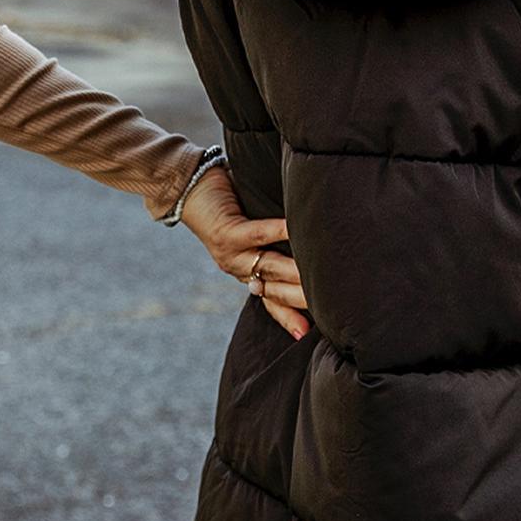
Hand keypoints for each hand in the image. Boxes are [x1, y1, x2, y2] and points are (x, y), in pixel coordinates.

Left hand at [181, 165, 309, 340]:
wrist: (186, 188)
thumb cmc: (232, 204)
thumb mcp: (258, 231)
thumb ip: (282, 244)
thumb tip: (315, 244)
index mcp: (250, 275)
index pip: (275, 305)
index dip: (292, 319)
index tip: (312, 332)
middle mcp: (241, 271)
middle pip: (277, 292)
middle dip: (304, 298)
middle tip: (333, 303)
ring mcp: (232, 256)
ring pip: (270, 268)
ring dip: (296, 272)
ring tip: (322, 274)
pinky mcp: (225, 235)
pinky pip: (257, 235)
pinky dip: (278, 231)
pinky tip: (295, 228)